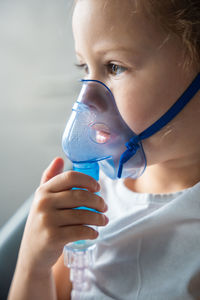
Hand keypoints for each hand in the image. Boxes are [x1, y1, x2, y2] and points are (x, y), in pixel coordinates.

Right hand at [17, 158, 107, 274]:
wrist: (32, 254)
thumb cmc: (42, 223)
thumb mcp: (43, 200)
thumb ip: (50, 179)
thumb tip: (59, 159)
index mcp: (43, 191)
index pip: (70, 177)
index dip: (88, 180)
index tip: (97, 188)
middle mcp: (43, 203)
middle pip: (80, 195)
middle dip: (98, 201)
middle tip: (104, 207)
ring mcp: (47, 220)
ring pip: (83, 214)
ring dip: (98, 218)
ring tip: (103, 220)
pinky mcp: (53, 237)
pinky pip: (80, 231)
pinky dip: (92, 232)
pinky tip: (94, 232)